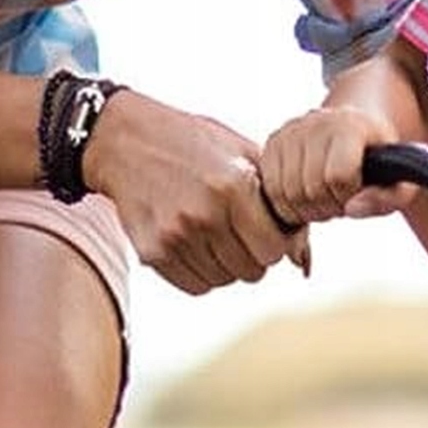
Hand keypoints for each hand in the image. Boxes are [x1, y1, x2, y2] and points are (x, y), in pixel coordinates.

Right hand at [84, 92, 306, 292]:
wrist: (124, 141)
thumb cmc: (191, 143)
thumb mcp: (241, 151)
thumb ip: (278, 198)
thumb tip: (302, 259)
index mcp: (234, 186)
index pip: (275, 250)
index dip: (276, 242)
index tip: (266, 228)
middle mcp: (205, 214)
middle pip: (252, 271)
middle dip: (253, 254)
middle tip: (239, 230)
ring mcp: (176, 236)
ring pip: (225, 280)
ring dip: (227, 264)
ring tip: (214, 232)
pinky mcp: (153, 251)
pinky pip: (196, 286)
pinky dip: (202, 272)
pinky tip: (195, 243)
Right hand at [257, 103, 421, 227]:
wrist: (357, 131)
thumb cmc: (379, 162)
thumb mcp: (398, 182)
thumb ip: (385, 199)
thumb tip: (352, 209)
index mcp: (351, 125)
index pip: (338, 176)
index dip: (347, 196)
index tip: (355, 193)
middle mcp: (316, 121)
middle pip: (310, 187)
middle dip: (327, 207)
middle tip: (337, 202)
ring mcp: (290, 130)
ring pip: (287, 192)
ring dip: (306, 209)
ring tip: (322, 200)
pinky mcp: (273, 142)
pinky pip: (270, 188)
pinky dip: (287, 204)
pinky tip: (304, 198)